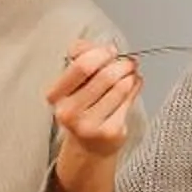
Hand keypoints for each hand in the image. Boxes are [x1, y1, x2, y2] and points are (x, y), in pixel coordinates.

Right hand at [45, 43, 139, 170]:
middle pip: (105, 76)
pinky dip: (135, 87)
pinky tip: (133, 86)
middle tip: (128, 62)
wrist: (89, 145)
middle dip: (121, 64)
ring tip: (131, 74)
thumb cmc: (83, 108)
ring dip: (130, 75)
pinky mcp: (109, 132)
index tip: (110, 51)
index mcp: (55, 96)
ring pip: (120, 87)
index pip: (81, 66)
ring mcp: (89, 125)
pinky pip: (129, 100)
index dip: (101, 53)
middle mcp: (68, 112)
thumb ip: (83, 57)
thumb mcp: (75, 82)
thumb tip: (103, 46)